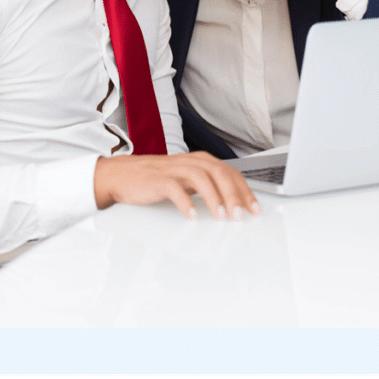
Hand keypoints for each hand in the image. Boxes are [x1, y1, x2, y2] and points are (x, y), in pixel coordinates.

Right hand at [94, 151, 261, 220]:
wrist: (123, 174)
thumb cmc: (157, 178)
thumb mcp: (187, 179)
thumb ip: (209, 186)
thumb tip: (235, 203)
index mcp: (200, 161)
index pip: (230, 172)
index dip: (245, 191)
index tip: (255, 209)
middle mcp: (189, 162)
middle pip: (219, 172)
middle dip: (233, 195)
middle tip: (240, 216)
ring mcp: (173, 169)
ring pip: (200, 177)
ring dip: (214, 198)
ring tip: (221, 217)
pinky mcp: (157, 179)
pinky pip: (174, 188)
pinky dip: (186, 202)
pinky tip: (193, 216)